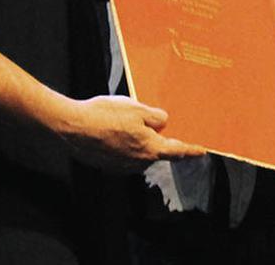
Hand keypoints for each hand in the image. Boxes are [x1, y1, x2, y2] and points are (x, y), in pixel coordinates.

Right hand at [56, 94, 204, 172]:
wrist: (74, 126)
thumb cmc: (105, 115)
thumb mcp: (136, 108)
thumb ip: (155, 117)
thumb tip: (162, 124)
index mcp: (150, 148)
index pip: (177, 151)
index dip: (190, 150)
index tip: (201, 151)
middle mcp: (139, 162)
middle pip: (157, 150)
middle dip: (157, 138)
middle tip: (149, 122)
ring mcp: (123, 166)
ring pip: (140, 152)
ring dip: (139, 140)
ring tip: (124, 121)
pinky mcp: (110, 165)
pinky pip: (125, 154)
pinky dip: (124, 144)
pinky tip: (113, 129)